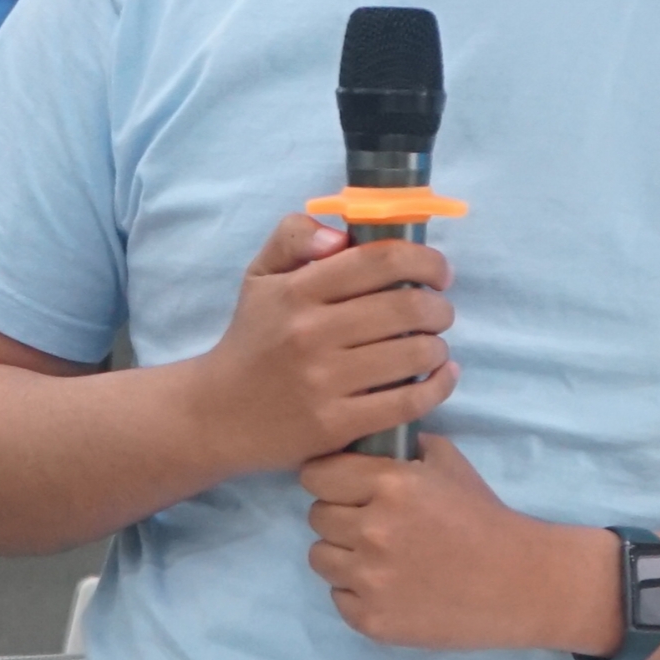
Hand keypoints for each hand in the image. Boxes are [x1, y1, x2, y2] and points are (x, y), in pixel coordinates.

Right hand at [189, 214, 456, 476]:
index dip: (424, 260)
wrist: (217, 415)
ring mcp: (324, 382)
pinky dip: (438, 386)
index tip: (438, 272)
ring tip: (434, 345)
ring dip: (438, 346)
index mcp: (297, 291)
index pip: (379, 261)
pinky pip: (407, 402)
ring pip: (413, 354)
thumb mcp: (260, 276)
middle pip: (405, 308)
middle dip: (438, 307)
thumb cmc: (252, 339)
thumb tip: (341, 234)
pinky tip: (442, 377)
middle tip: (439, 311)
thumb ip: (294, 236)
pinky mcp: (335, 424)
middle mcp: (310, 333)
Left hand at [301, 436, 614, 654]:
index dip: (330, 479)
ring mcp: (370, 579)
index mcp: (390, 485)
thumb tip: (366, 441)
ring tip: (379, 556)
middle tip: (371, 524)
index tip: (344, 487)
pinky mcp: (373, 620)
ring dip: (343, 555)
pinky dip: (358, 592)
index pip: (317, 474)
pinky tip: (391, 586)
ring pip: (319, 558)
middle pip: (316, 516)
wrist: (518, 582)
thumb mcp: (449, 464)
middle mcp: (372, 530)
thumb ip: (403, 449)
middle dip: (339, 516)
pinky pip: (338, 597)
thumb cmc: (484, 517)